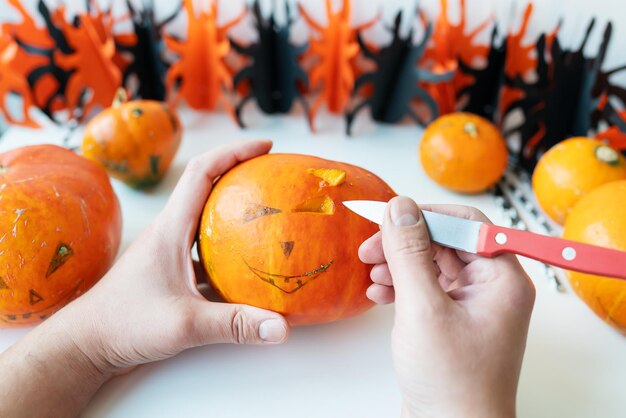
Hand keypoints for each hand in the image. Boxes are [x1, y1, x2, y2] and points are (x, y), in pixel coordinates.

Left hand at [59, 140, 289, 372]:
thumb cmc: (126, 324)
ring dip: (233, 208)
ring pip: (205, 217)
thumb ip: (235, 324)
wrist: (87, 343)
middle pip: (206, 186)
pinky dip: (227, 246)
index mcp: (171, 228)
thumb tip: (282, 329)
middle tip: (272, 174)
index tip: (265, 146)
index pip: (202, 173)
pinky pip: (203, 247)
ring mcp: (168, 251)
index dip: (234, 152)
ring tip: (266, 213)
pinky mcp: (169, 271)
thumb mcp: (186, 325)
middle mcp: (169, 232)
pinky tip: (246, 264)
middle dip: (239, 172)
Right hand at [359, 197, 534, 417]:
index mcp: (501, 279)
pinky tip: (379, 294)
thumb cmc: (451, 383)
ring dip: (398, 265)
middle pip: (445, 242)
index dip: (423, 216)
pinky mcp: (451, 321)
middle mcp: (491, 289)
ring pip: (431, 265)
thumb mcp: (423, 309)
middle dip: (404, 244)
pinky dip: (400, 286)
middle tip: (368, 249)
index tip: (386, 215)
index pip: (466, 224)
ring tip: (372, 275)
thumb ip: (409, 253)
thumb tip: (400, 206)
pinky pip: (425, 288)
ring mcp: (471, 306)